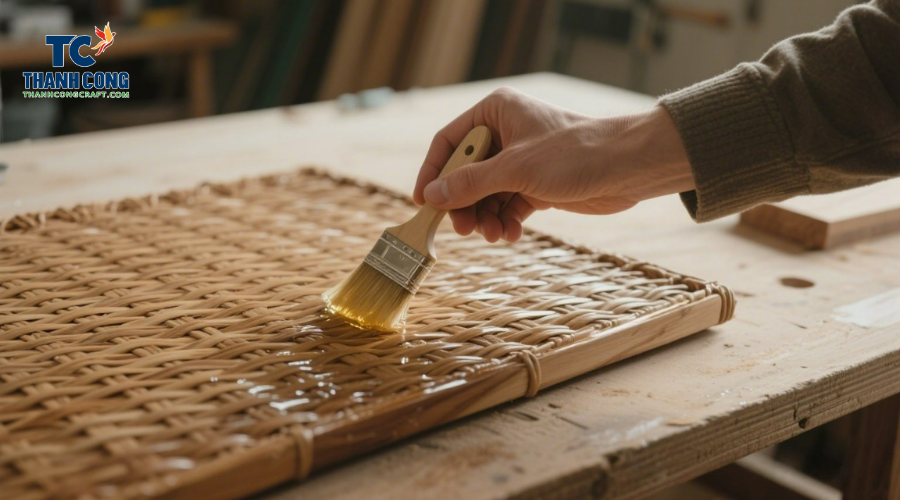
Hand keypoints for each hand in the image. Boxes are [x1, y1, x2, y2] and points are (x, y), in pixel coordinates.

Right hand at [413, 87, 693, 241]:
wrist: (628, 167)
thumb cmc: (574, 153)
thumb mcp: (515, 169)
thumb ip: (470, 183)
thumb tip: (432, 196)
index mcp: (495, 112)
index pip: (450, 142)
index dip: (433, 172)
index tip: (423, 202)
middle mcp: (504, 133)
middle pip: (465, 173)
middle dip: (464, 204)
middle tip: (465, 229)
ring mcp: (520, 161)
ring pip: (486, 194)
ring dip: (486, 217)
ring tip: (494, 235)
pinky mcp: (536, 184)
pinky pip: (508, 205)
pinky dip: (506, 221)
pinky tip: (511, 234)